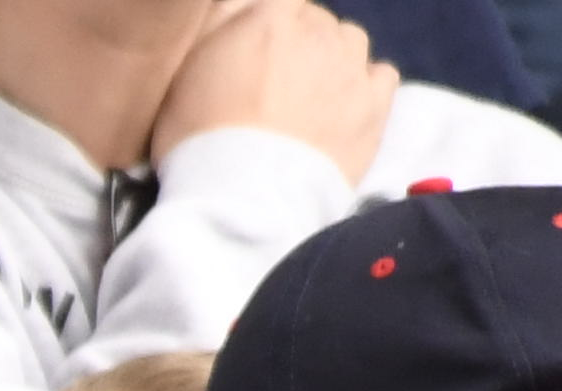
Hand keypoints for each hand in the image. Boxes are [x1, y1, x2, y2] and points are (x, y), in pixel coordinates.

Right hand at [151, 0, 392, 175]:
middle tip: (271, 85)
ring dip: (331, 59)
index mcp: (269, 17)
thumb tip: (237, 7)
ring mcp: (352, 65)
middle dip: (295, 44)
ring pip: (348, 41)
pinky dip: (363, 86)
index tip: (246, 55)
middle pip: (312, 21)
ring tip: (308, 98)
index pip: (275, 1)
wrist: (246, 200)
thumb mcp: (180, 76)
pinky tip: (342, 109)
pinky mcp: (377, 103)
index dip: (261, 26)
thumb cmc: (199, 139)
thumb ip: (215, 29)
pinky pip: (380, 75)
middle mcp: (318, 29)